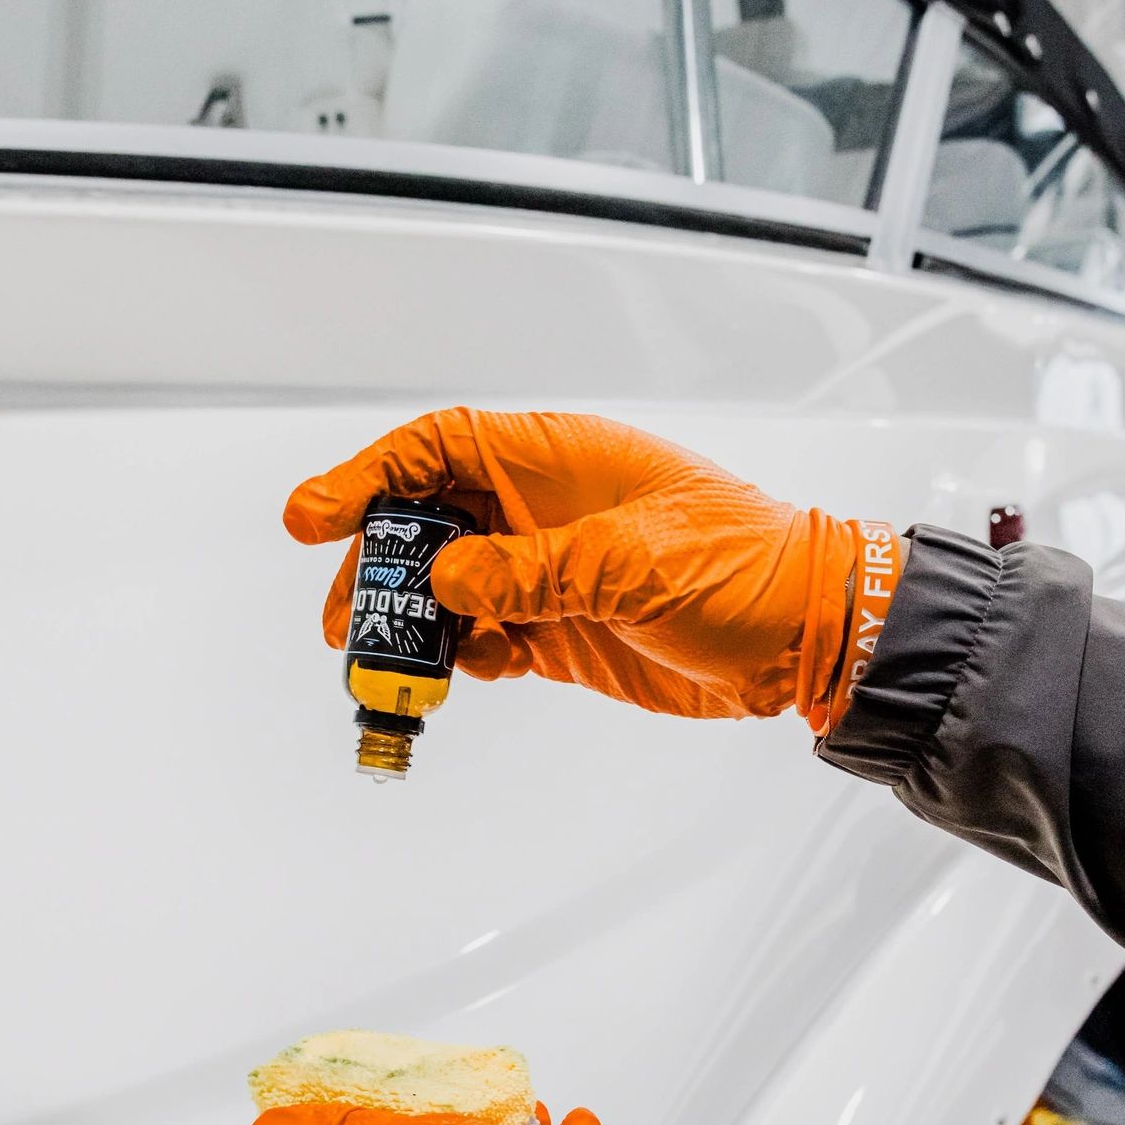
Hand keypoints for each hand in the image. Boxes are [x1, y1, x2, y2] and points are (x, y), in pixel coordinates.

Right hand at [285, 408, 898, 727]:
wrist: (807, 637)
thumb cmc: (746, 566)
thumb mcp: (637, 559)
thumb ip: (536, 570)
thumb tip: (449, 583)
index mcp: (558, 462)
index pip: (440, 449)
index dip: (370, 474)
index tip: (317, 514)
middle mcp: (540, 512)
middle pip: (425, 523)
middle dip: (377, 565)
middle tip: (347, 617)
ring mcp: (545, 574)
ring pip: (446, 590)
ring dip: (410, 624)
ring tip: (384, 664)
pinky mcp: (558, 632)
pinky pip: (483, 640)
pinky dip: (460, 660)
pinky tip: (463, 675)